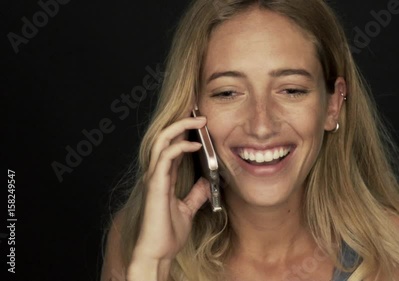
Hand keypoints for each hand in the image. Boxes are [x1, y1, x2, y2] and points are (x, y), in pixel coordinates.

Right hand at [130, 116, 210, 266]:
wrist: (158, 252)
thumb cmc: (167, 233)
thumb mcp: (188, 209)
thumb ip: (195, 194)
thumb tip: (205, 182)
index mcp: (163, 177)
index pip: (171, 145)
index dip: (183, 131)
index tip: (200, 123)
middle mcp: (156, 173)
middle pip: (164, 136)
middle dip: (182, 122)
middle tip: (202, 116)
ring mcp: (154, 177)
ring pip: (162, 140)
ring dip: (181, 127)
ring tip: (200, 121)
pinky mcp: (156, 184)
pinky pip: (165, 157)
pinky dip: (180, 146)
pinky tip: (194, 145)